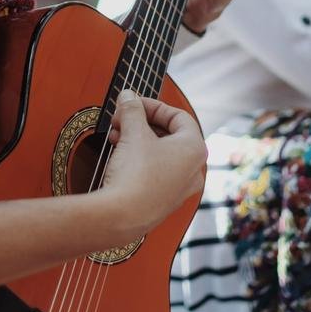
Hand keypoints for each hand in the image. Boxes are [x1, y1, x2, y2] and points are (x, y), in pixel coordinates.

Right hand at [100, 91, 206, 241]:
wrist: (121, 216)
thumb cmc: (135, 173)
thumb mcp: (133, 132)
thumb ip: (132, 109)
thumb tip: (128, 95)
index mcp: (195, 149)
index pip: (179, 116)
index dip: (153, 105)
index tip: (133, 103)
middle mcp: (194, 169)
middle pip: (170, 134)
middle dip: (142, 122)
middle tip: (120, 118)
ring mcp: (181, 188)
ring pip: (160, 153)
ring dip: (137, 139)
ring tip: (115, 135)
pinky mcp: (165, 201)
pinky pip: (155, 171)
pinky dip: (139, 159)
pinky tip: (119, 154)